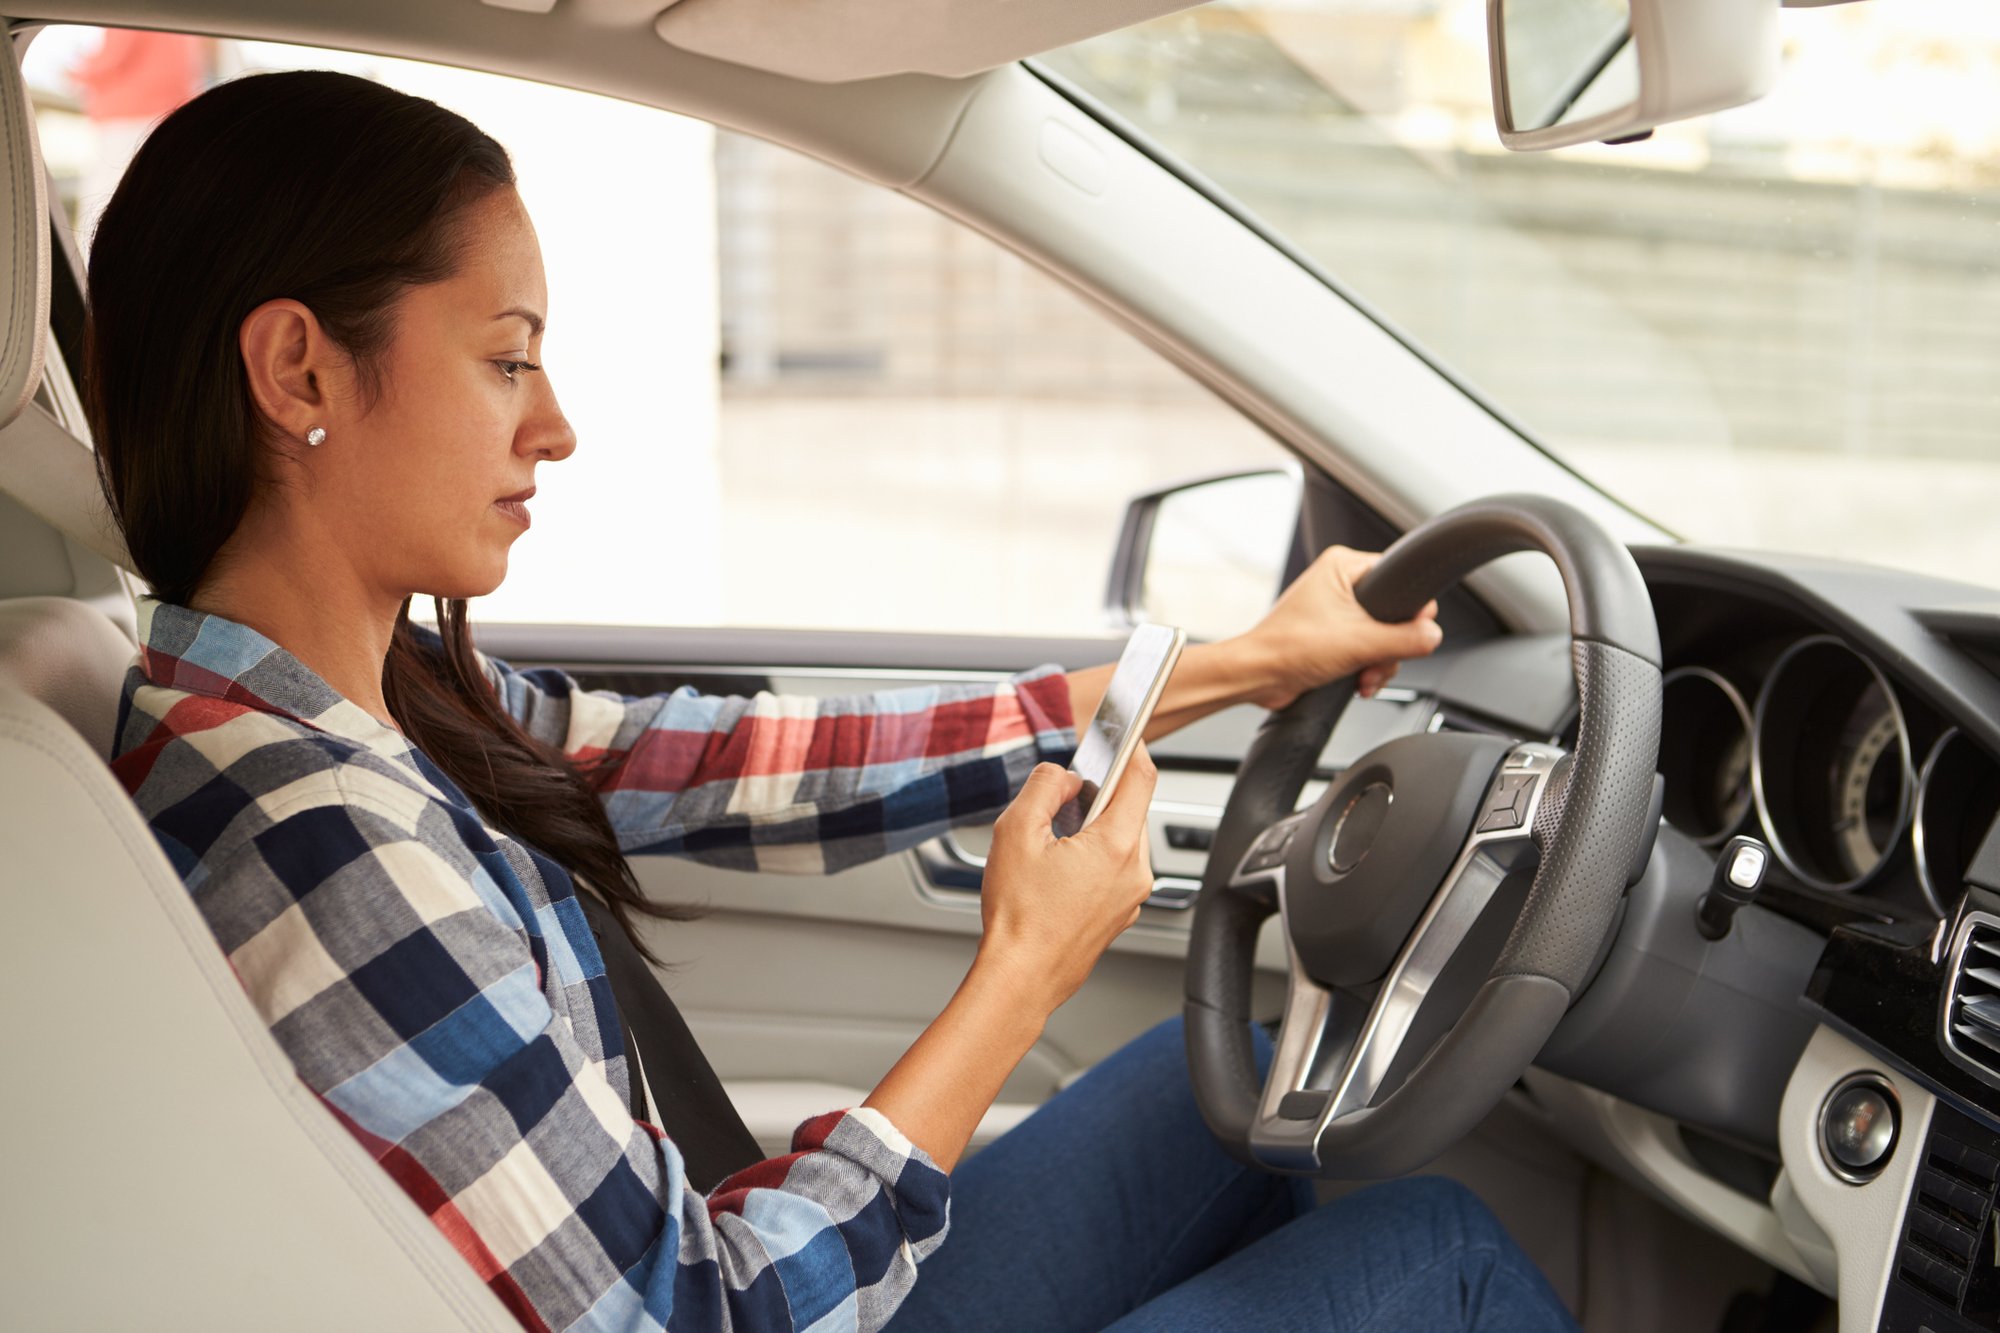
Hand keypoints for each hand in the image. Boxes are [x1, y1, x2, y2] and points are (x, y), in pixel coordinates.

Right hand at [975, 752, 1158, 1014]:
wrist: (1021, 978)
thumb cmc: (1018, 918)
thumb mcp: (1016, 832)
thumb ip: (1045, 788)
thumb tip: (1063, 777)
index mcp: (1115, 846)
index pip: (1140, 778)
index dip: (1132, 748)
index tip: (1124, 733)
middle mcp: (1133, 871)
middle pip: (1130, 809)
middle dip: (1102, 792)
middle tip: (1066, 792)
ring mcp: (1130, 896)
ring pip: (1122, 839)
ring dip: (1096, 824)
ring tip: (1055, 836)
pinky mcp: (1119, 913)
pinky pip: (1115, 868)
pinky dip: (1095, 854)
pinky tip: (1060, 866)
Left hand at [1243, 546, 1442, 710]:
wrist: (1258, 677)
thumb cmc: (1288, 648)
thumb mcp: (1361, 642)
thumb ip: (1406, 638)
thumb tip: (1433, 635)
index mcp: (1343, 566)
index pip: (1400, 579)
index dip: (1410, 610)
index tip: (1410, 632)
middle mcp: (1339, 584)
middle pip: (1395, 614)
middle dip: (1390, 647)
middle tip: (1376, 661)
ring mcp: (1336, 612)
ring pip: (1383, 637)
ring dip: (1379, 663)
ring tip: (1363, 676)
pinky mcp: (1332, 637)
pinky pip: (1367, 650)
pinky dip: (1367, 669)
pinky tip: (1358, 682)